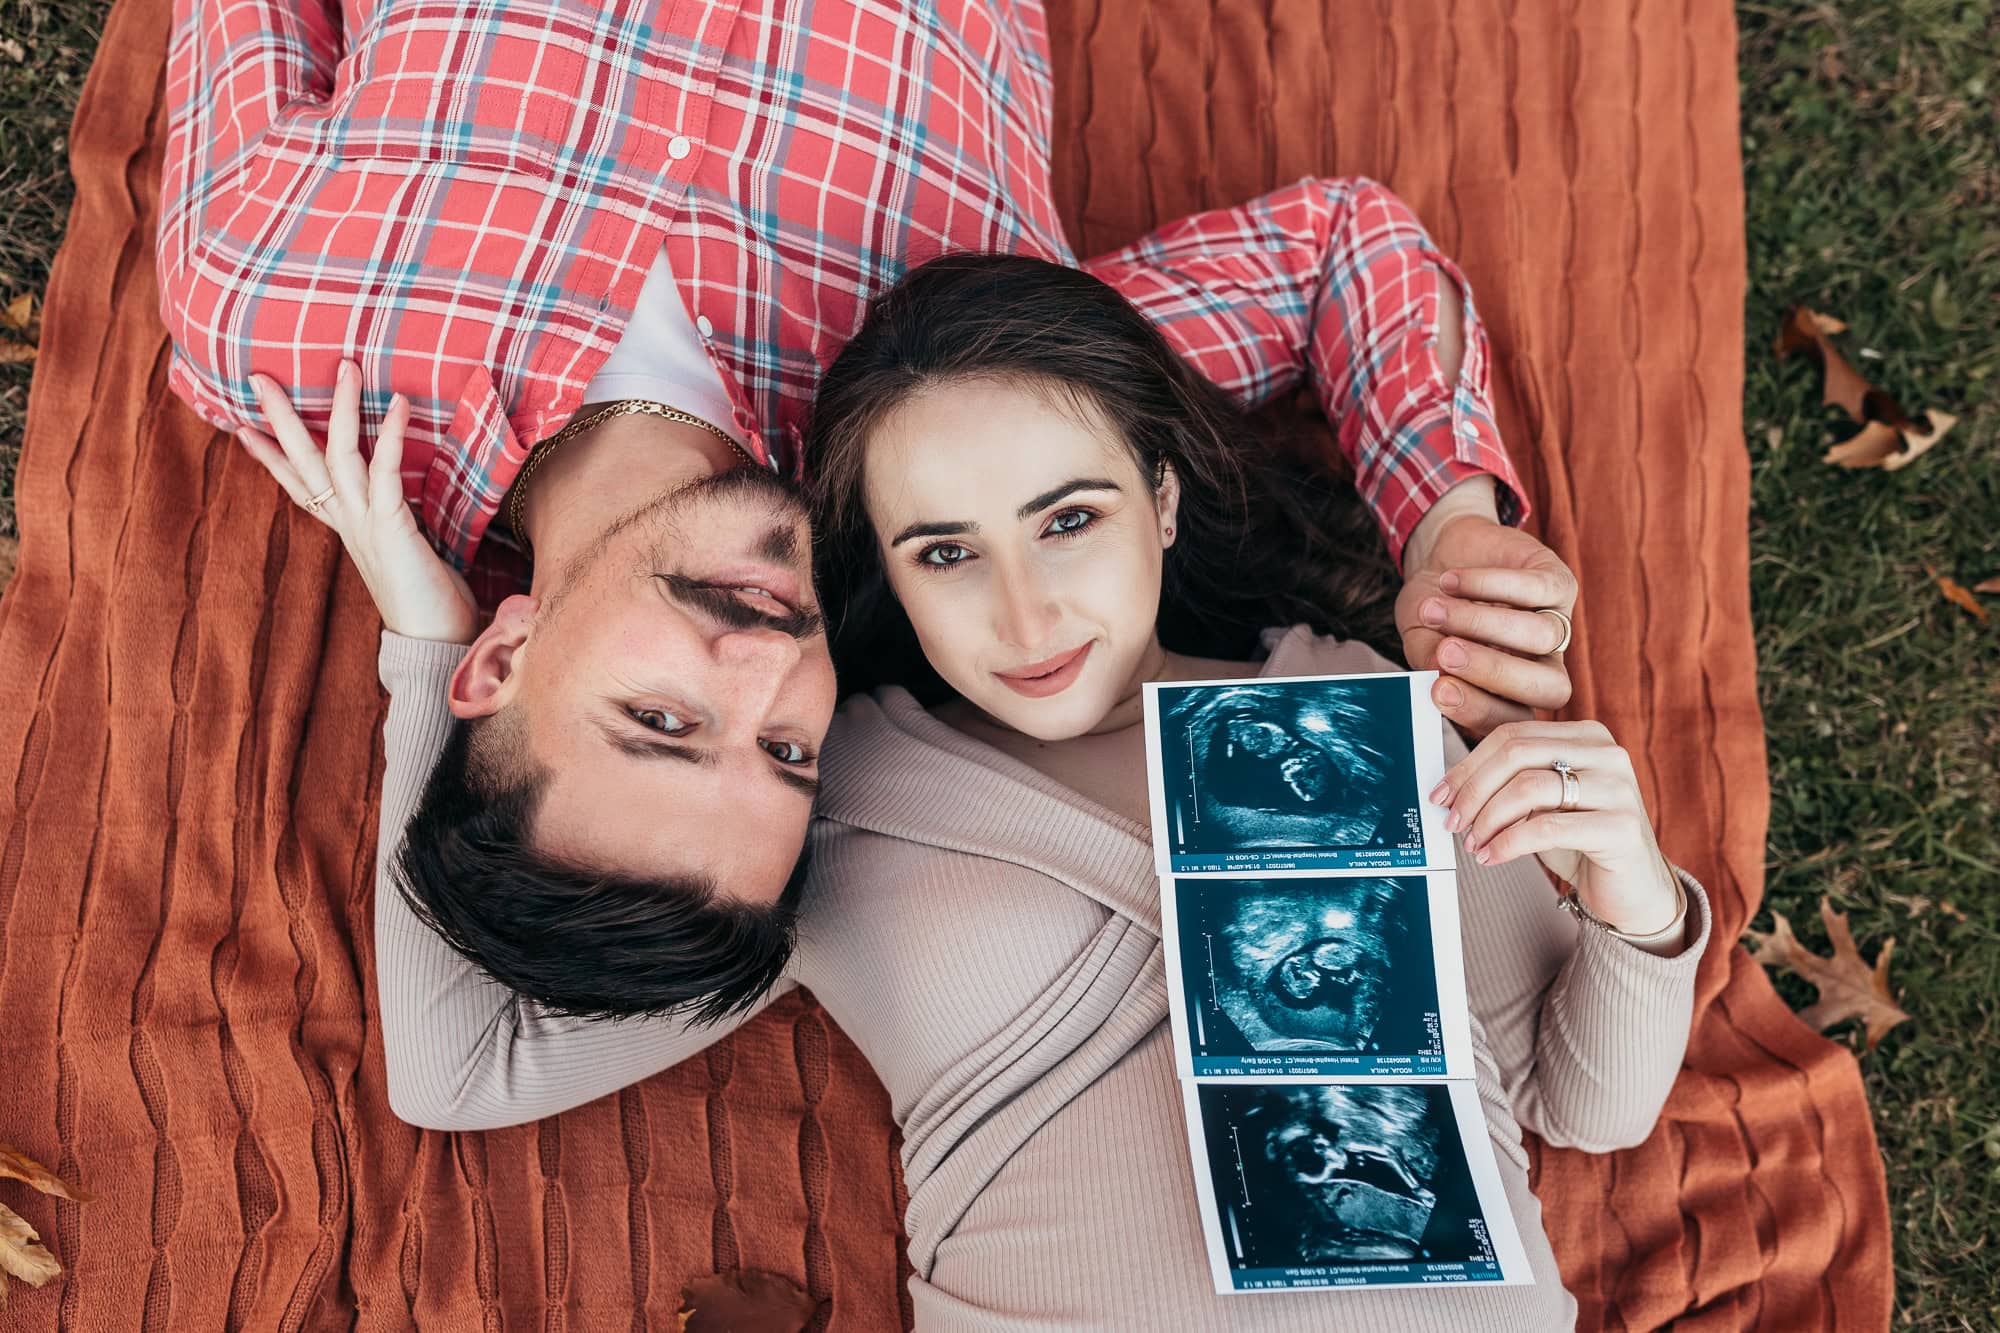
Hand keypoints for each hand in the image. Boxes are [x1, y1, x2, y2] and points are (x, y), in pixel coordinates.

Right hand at [239, 361, 478, 644]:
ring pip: (339, 456)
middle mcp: (348, 523)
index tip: (243, 428)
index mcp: (347, 530)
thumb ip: (397, 530)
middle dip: (280, 419)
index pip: (300, 486)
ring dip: (340, 408)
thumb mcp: (405, 555)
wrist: (433, 642)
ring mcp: (364, 524)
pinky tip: (397, 402)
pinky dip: (389, 435)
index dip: (271, 457)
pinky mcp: (390, 526)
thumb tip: (405, 516)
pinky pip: (383, 472)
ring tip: (344, 366)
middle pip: (304, 463)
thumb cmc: (430, 601)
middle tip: (258, 378)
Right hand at [1398, 492, 1576, 735]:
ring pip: (1542, 636)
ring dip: (1481, 622)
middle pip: (1551, 688)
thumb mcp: (1420, 639)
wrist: (1444, 556)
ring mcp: (1557, 624)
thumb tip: (1440, 670)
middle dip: (1495, 672)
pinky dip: (1488, 584)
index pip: (1513, 719)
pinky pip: (1537, 589)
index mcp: (1512, 694)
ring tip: (1434, 609)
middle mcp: (1543, 665)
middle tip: (1446, 651)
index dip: (1480, 710)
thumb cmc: (1432, 608)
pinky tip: (1451, 581)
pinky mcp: (1558, 582)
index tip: (1437, 690)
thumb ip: (1428, 659)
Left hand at [1431, 720, 1680, 935]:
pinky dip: (1508, 843)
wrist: (1631, 890)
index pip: (1513, 734)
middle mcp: (1607, 753)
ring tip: (1473, 842)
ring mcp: (1619, 788)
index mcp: (1586, 735)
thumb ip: (1509, 782)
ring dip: (1488, 819)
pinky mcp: (1621, 827)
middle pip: (1517, 754)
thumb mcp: (1541, 803)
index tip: (1441, 793)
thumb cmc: (1580, 841)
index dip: (1469, 765)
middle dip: (1474, 790)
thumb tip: (1451, 785)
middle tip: (1453, 821)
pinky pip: (1546, 827)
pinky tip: (1492, 857)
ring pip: (1528, 788)